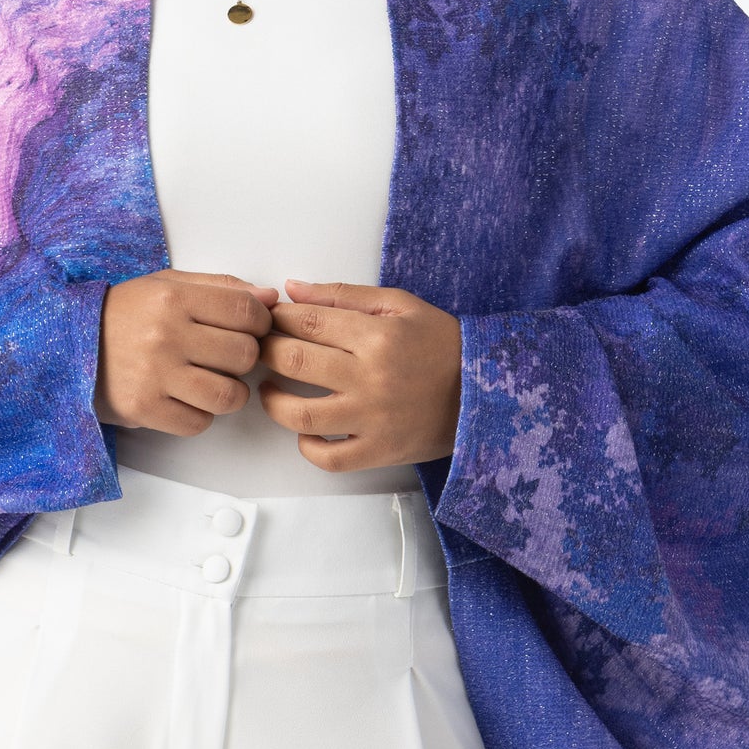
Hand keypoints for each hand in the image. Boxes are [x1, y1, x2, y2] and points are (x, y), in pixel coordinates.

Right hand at [94, 269, 280, 436]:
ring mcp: (154, 374)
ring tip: (213, 382)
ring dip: (229, 393)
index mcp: (173, 297)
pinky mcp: (143, 408)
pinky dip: (200, 416)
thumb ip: (219, 287)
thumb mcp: (166, 284)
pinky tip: (186, 400)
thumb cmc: (124, 314)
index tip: (252, 329)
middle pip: (244, 354)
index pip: (246, 312)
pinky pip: (199, 423)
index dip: (260, 323)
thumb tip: (269, 298)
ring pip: (229, 395)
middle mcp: (165, 334)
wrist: (67, 343)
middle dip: (244, 358)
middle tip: (226, 357)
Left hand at [258, 279, 462, 472]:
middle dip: (266, 351)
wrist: (487, 391)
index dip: (278, 318)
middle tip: (261, 348)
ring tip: (272, 389)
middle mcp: (371, 377)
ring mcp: (373, 419)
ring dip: (274, 400)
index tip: (271, 319)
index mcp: (377, 335)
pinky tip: (305, 431)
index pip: (307, 321)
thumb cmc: (442, 344)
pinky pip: (328, 458)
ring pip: (300, 415)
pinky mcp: (379, 451)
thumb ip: (343, 294)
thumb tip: (292, 289)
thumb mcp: (400, 305)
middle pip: (294, 361)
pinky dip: (307, 447)